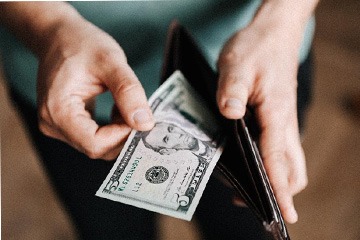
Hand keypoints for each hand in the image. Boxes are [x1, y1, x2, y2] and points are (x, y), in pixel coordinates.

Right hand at [37, 15, 154, 159]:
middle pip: (96, 148)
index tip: (140, 118)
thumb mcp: (111, 61)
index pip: (95, 144)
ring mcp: (57, 126)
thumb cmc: (81, 44)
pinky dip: (112, 129)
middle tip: (139, 112)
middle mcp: (52, 124)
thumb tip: (145, 124)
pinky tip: (117, 110)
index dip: (122, 136)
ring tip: (125, 105)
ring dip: (119, 131)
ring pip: (97, 145)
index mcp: (58, 110)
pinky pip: (94, 138)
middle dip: (123, 134)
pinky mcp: (66, 125)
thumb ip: (129, 92)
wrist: (60, 36)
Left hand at [216, 5, 308, 223]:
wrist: (272, 33)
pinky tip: (247, 163)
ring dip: (275, 178)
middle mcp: (283, 122)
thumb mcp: (237, 64)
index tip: (284, 214)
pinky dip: (270, 162)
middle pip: (292, 167)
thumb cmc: (256, 47)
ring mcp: (282, 121)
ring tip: (248, 191)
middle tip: (257, 206)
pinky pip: (278, 147)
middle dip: (281, 190)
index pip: (278, 158)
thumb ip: (232, 90)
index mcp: (276, 113)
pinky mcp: (275, 117)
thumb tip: (230, 114)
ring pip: (287, 159)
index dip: (280, 188)